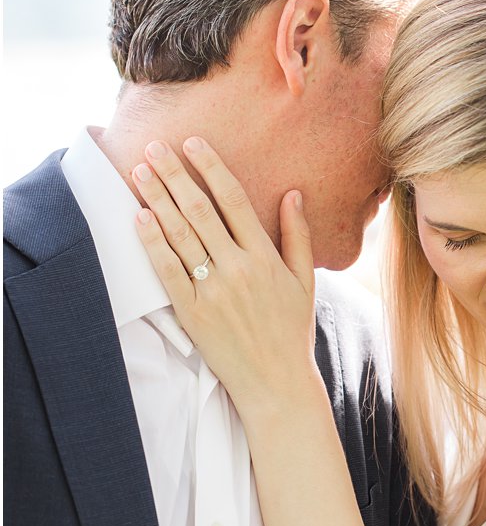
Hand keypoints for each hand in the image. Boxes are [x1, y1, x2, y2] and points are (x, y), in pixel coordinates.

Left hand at [133, 138, 318, 409]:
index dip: (211, 168)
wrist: (276, 381)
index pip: (234, 200)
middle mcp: (238, 269)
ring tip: (138, 171)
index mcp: (266, 258)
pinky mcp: (191, 311)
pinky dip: (152, 241)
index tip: (193, 143)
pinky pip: (167, 270)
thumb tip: (293, 194)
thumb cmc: (292, 331)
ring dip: (157, 199)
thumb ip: (298, 236)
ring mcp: (213, 290)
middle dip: (175, 175)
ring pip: (180, 234)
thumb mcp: (306, 281)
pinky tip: (139, 217)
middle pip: (200, 210)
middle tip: (153, 147)